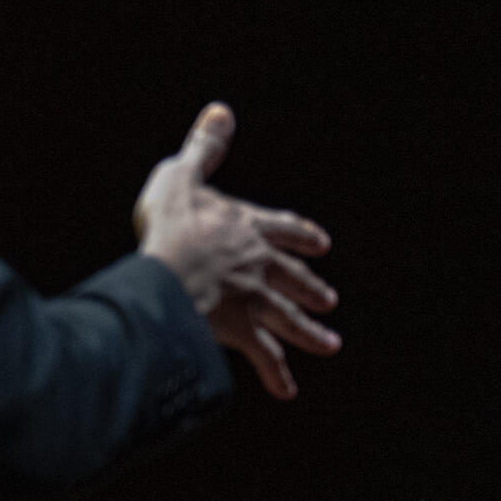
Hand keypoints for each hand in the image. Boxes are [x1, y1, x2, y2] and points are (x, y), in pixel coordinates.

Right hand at [134, 103, 340, 398]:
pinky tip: (287, 390)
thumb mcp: (182, 175)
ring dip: (310, 333)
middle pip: (293, 278)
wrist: (172, 272)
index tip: (320, 243)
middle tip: (329, 301)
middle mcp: (259, 265)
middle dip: (310, 289)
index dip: (301, 236)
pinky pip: (264, 356)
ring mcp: (254, 300)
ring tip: (329, 344)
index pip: (283, 229)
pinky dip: (275, 373)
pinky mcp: (242, 331)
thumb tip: (221, 111)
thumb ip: (203, 148)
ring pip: (290, 319)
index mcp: (247, 227)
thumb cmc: (171, 224)